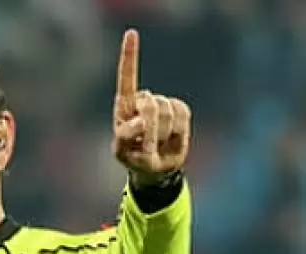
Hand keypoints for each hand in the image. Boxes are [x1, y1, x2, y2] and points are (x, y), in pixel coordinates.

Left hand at [111, 29, 191, 185]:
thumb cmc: (132, 157)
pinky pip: (183, 115)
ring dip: (163, 134)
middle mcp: (143, 100)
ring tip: (156, 143)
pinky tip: (171, 138)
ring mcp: (163, 104)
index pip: (127, 77)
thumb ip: (125, 137)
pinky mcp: (180, 110)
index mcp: (125, 105)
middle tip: (146, 145)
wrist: (155, 167)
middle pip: (152, 104)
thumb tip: (141, 122)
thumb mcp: (122, 152)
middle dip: (151, 129)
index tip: (131, 33)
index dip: (130, 55)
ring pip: (168, 111)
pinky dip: (178, 132)